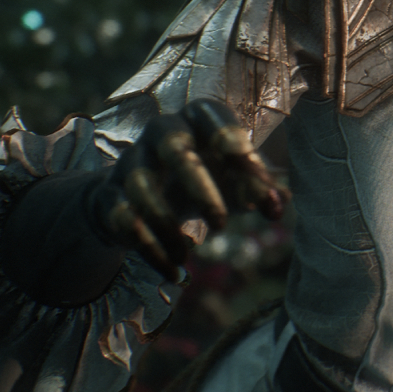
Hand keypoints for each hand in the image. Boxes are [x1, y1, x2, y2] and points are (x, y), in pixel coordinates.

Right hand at [101, 100, 287, 274]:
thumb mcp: (232, 181)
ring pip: (144, 189)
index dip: (238, 152)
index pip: (217, 121)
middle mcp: (162, 133)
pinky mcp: (112, 197)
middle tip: (221, 224)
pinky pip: (127, 222)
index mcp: (198, 119)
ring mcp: (132, 163)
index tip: (262, 193)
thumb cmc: (201, 179)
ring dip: (167, 226)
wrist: (137, 196)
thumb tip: (280, 204)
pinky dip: (150, 251)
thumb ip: (259, 189)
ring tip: (189, 255)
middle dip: (200, 187)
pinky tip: (174, 273)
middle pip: (176, 149)